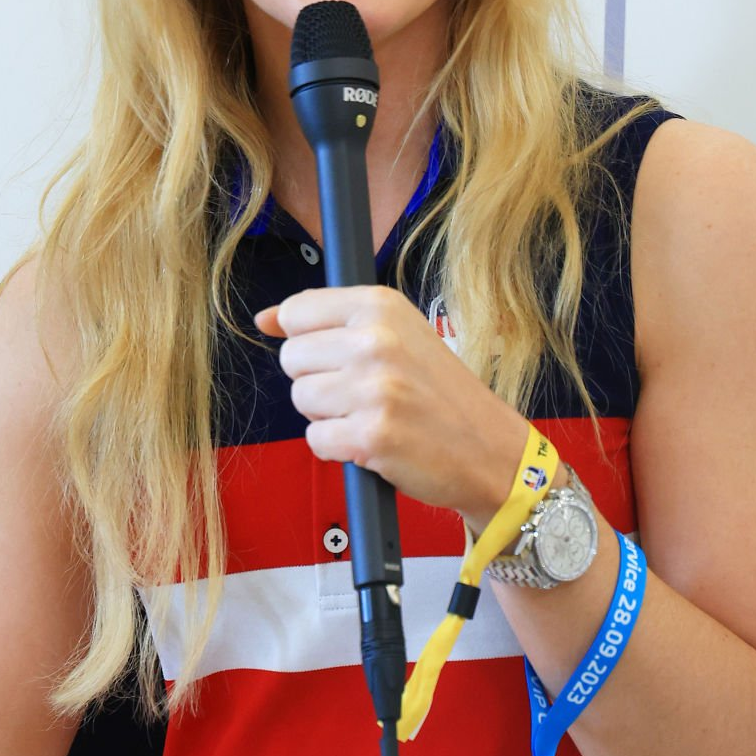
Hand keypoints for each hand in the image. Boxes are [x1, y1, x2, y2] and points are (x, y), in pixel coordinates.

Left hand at [254, 286, 529, 522]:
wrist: (489, 449)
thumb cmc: (441, 394)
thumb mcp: (397, 334)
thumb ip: (329, 321)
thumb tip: (265, 318)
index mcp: (380, 306)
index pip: (296, 311)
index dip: (306, 341)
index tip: (334, 357)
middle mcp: (375, 340)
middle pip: (292, 358)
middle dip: (318, 381)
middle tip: (362, 392)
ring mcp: (373, 388)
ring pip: (300, 399)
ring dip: (327, 416)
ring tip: (369, 415)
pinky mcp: (371, 434)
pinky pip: (316, 439)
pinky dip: (338, 448)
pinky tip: (372, 442)